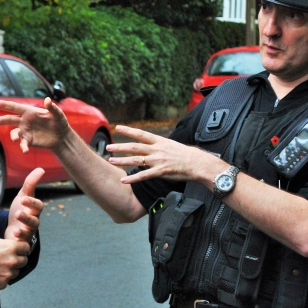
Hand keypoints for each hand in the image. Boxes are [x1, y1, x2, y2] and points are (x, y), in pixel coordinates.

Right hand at [0, 97, 70, 152]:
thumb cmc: (60, 122)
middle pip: (9, 119)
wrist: (62, 137)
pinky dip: (23, 147)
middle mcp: (25, 121)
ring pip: (14, 133)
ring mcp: (26, 131)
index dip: (3, 105)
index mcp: (29, 111)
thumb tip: (47, 100)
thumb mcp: (58, 114)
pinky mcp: (29, 140)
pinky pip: (23, 144)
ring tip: (16, 140)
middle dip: (0, 120)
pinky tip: (26, 151)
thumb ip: (52, 107)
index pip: (14, 107)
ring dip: (14, 136)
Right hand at [0, 235, 29, 289]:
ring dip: (10, 270)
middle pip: (24, 261)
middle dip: (18, 259)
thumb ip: (3, 244)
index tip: (17, 249)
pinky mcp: (1, 285)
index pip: (26, 247)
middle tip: (8, 259)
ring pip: (16, 272)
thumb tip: (7, 248)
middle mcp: (12, 261)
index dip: (21, 248)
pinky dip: (1, 279)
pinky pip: (6, 281)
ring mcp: (7, 274)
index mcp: (10, 247)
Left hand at [6, 168, 44, 242]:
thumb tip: (41, 169)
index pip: (37, 206)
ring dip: (23, 230)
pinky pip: (23, 243)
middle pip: (34, 221)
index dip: (31, 202)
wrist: (14, 228)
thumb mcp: (23, 195)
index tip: (23, 199)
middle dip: (27, 217)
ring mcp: (28, 233)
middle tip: (18, 213)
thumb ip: (31, 183)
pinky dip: (18, 241)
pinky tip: (13, 236)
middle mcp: (34, 222)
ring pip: (29, 232)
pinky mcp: (22, 242)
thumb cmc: (21, 210)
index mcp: (34, 210)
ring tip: (16, 230)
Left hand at [106, 125, 223, 185]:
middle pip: (135, 147)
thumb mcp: (172, 145)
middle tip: (108, 147)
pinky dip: (133, 178)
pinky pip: (144, 175)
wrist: (199, 163)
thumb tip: (153, 145)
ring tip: (111, 161)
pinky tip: (124, 180)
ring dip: (122, 161)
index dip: (129, 130)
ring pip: (136, 160)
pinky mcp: (161, 171)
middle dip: (120, 147)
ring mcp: (158, 160)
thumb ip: (161, 146)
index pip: (141, 134)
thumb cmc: (188, 155)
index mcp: (160, 141)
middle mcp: (157, 149)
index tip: (118, 127)